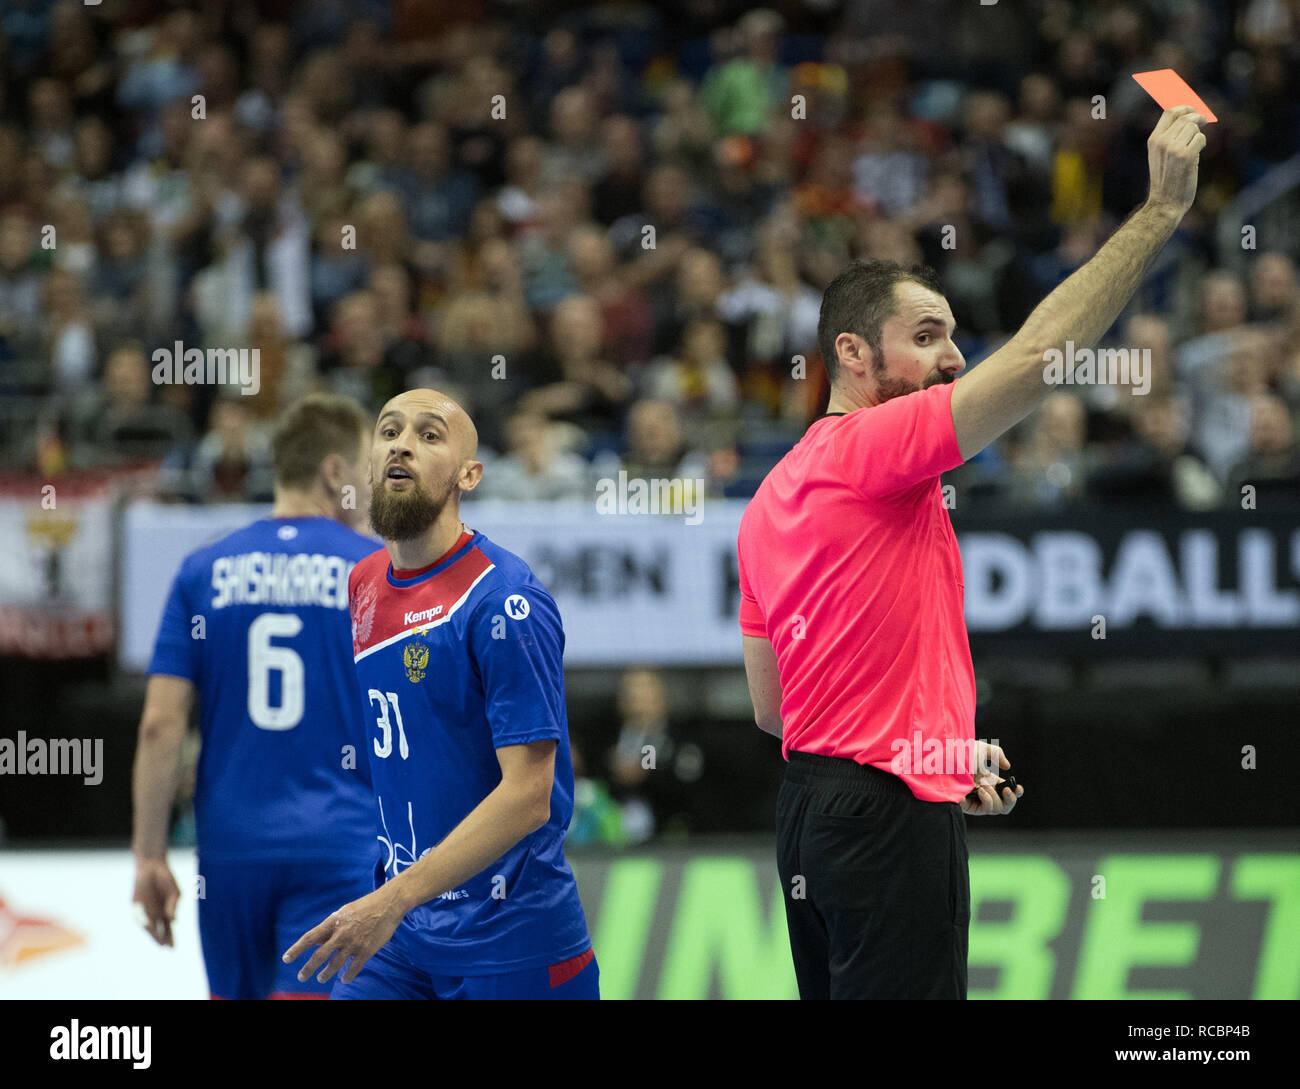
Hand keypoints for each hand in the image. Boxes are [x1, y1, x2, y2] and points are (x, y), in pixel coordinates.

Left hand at [133, 858, 179, 946]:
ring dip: (153, 933)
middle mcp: (155, 913)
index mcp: (166, 912)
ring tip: (158, 941)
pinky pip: (139, 916)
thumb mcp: (174, 892)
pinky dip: (144, 922)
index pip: (168, 929)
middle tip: (166, 947)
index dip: (170, 938)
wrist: (152, 866)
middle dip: (162, 939)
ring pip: (148, 925)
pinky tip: (149, 927)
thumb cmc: (165, 878)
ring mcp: (145, 909)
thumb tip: (173, 920)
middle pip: (158, 930)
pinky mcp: (136, 905)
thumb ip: (173, 906)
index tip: (172, 947)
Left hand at [282, 885, 406, 986]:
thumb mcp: (344, 912)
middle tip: (301, 977)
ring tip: (321, 978)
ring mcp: (353, 944)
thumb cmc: (365, 906)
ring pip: (334, 965)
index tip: (286, 959)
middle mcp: (341, 934)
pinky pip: (353, 968)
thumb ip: (332, 926)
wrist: (388, 904)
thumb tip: (318, 939)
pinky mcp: (366, 951)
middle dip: (308, 969)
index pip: (310, 938)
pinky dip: (348, 976)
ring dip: (325, 974)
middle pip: (319, 956)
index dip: (296, 949)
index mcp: (333, 922)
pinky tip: (345, 979)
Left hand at [960, 741, 1024, 815]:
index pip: (1005, 792)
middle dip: (1010, 799)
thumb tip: (1007, 767)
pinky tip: (981, 790)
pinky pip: (986, 809)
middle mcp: (984, 791)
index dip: (1015, 792)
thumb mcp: (981, 749)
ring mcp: (977, 800)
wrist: (944, 762)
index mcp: (988, 780)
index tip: (1018, 788)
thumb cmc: (959, 754)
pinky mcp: (969, 806)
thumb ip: (997, 754)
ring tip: (984, 785)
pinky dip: (988, 800)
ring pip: (998, 808)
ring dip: (995, 796)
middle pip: (1005, 805)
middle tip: (1006, 790)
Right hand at [1144, 105, 1207, 215]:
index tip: (1193, 110)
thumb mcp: (1160, 156)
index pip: (1170, 112)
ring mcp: (1173, 148)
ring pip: (1193, 127)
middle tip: (1204, 122)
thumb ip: (1170, 137)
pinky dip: (1202, 143)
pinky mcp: (1186, 156)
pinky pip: (1201, 138)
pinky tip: (1197, 153)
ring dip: (1198, 134)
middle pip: (1185, 117)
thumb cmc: (1166, 180)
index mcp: (1154, 140)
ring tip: (1195, 146)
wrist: (1165, 203)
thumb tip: (1190, 117)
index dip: (1185, 107)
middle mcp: (1162, 142)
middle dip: (1197, 118)